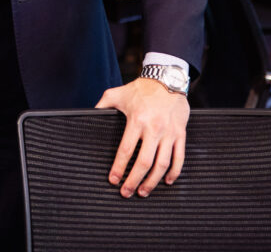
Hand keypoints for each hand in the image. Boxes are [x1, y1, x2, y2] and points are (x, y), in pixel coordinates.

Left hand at [95, 77, 188, 197]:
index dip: (119, 167)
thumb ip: (103, 104)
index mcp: (137, 119)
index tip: (113, 180)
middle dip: (134, 181)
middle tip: (126, 192)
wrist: (167, 78)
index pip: (126, 150)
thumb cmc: (141, 88)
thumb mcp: (118, 93)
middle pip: (144, 162)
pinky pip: (179, 157)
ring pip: (162, 164)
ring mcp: (169, 132)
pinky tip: (167, 181)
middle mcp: (154, 128)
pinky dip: (174, 172)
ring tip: (143, 192)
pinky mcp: (180, 133)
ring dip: (152, 182)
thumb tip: (90, 115)